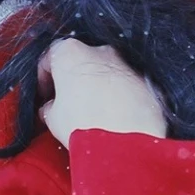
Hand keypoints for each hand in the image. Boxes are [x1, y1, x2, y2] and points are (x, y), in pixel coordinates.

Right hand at [38, 39, 169, 146]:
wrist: (126, 142)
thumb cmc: (83, 125)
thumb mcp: (52, 117)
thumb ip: (49, 106)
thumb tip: (51, 107)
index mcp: (71, 52)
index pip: (51, 56)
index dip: (45, 77)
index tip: (45, 94)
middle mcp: (102, 51)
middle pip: (83, 61)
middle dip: (75, 80)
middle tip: (69, 103)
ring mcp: (129, 65)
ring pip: (109, 73)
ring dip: (101, 88)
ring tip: (95, 113)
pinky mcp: (149, 82)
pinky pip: (130, 86)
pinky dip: (122, 97)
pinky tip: (117, 117)